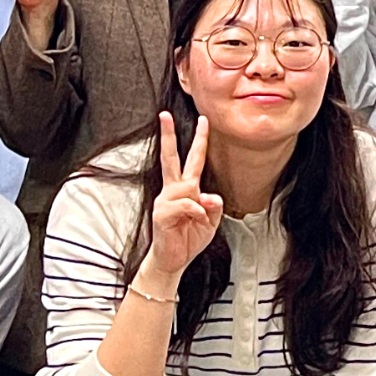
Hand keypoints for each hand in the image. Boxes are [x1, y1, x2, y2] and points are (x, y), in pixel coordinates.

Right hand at [144, 112, 224, 284]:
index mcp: (185, 189)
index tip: (203, 120)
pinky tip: (195, 221)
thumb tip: (209, 197)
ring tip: (199, 218)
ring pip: (187, 187)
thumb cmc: (189, 237)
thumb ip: (213, 206)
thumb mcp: (211, 221)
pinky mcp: (162, 213)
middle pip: (170, 158)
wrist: (173, 259)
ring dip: (199, 204)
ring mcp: (165, 200)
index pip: (191, 160)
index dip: (198, 140)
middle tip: (165, 115)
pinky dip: (196, 213)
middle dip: (168, 136)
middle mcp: (172, 190)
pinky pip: (186, 205)